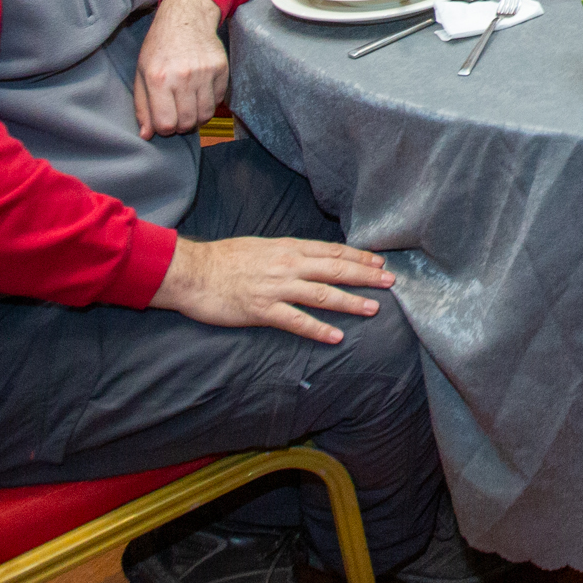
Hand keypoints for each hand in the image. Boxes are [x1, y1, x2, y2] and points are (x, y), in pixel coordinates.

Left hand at [132, 0, 228, 135]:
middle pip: (187, 123)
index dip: (164, 129)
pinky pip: (218, 100)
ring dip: (197, 117)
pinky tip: (200, 91)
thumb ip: (142, 106)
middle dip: (181, 125)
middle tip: (177, 115)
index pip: (165, 123)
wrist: (186, 18)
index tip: (164, 122)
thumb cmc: (160, 46)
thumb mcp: (142, 73)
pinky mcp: (222, 69)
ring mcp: (205, 73)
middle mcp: (183, 77)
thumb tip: (146, 135)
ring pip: (205, 115)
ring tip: (189, 106)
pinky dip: (210, 102)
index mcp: (158, 79)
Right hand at [151, 233, 393, 342]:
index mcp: (287, 248)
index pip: (332, 251)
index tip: (379, 262)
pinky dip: (318, 329)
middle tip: (391, 282)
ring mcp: (276, 288)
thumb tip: (309, 256)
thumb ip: (287, 252)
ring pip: (322, 294)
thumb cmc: (223, 259)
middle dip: (365, 276)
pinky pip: (296, 321)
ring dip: (350, 302)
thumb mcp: (261, 246)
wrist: (192, 272)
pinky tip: (336, 336)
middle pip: (335, 269)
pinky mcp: (262, 310)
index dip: (358, 257)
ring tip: (373, 309)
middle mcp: (287, 265)